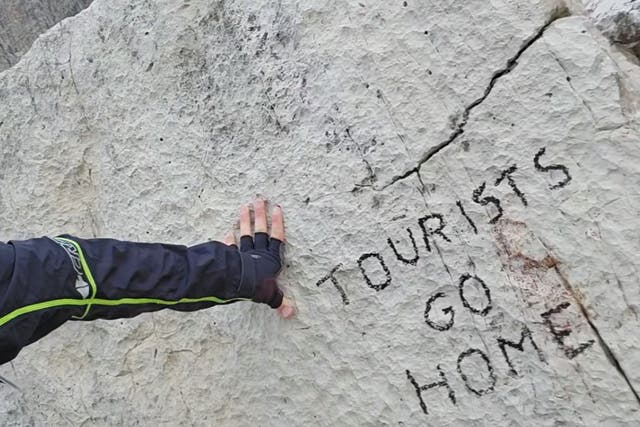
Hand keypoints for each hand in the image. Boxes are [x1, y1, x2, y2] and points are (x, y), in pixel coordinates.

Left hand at [223, 200, 294, 318]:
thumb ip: (279, 301)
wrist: (236, 283)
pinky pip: (229, 247)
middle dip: (261, 215)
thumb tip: (290, 313)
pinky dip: (227, 241)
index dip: (278, 224)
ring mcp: (243, 253)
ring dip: (245, 221)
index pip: (276, 238)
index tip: (277, 208)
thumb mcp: (271, 295)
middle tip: (260, 200)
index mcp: (270, 259)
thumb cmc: (256, 287)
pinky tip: (226, 233)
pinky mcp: (230, 257)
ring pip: (245, 234)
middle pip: (260, 230)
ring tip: (244, 207)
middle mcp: (257, 253)